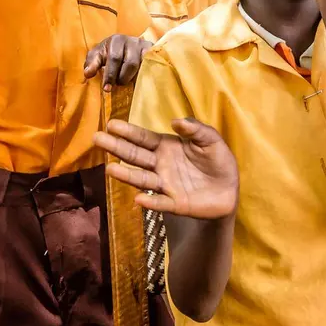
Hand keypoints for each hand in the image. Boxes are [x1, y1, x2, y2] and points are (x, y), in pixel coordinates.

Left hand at [84, 35, 151, 89]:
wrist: (127, 46)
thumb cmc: (109, 53)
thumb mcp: (98, 56)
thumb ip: (92, 64)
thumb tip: (88, 73)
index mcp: (117, 40)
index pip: (114, 58)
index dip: (110, 75)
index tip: (106, 89)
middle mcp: (133, 41)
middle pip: (130, 63)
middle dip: (122, 78)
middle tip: (117, 85)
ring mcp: (146, 46)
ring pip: (143, 66)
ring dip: (133, 78)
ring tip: (126, 82)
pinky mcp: (155, 53)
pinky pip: (153, 65)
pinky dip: (146, 75)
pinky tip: (140, 81)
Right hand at [94, 117, 237, 218]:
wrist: (229, 191)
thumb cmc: (217, 161)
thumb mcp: (212, 140)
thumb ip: (197, 129)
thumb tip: (175, 121)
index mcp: (167, 147)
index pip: (144, 138)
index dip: (128, 131)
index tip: (111, 124)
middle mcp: (161, 165)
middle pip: (135, 156)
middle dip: (117, 147)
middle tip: (97, 138)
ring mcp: (166, 185)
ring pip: (143, 179)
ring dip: (127, 175)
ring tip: (110, 169)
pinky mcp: (175, 204)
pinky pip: (161, 203)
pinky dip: (151, 202)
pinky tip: (139, 199)